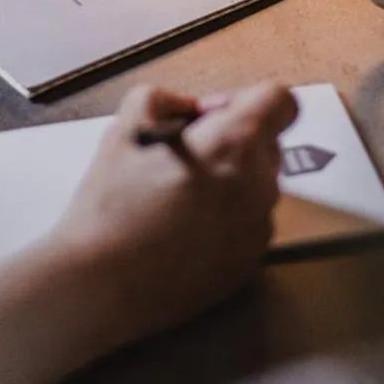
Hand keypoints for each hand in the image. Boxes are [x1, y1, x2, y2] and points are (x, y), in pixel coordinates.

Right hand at [50, 81, 297, 348]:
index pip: (280, 101)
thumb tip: (189, 107)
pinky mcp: (250, 264)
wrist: (102, 284)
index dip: (246, 99)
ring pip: (256, 188)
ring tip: (175, 199)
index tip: (209, 117)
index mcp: (234, 144)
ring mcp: (258, 229)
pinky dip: (224, 221)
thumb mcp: (125, 128)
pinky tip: (181, 231)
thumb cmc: (111, 207)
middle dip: (231, 143)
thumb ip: (165, 99)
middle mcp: (259, 185)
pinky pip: (248, 226)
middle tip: (181, 157)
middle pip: (267, 145)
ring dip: (228, 183)